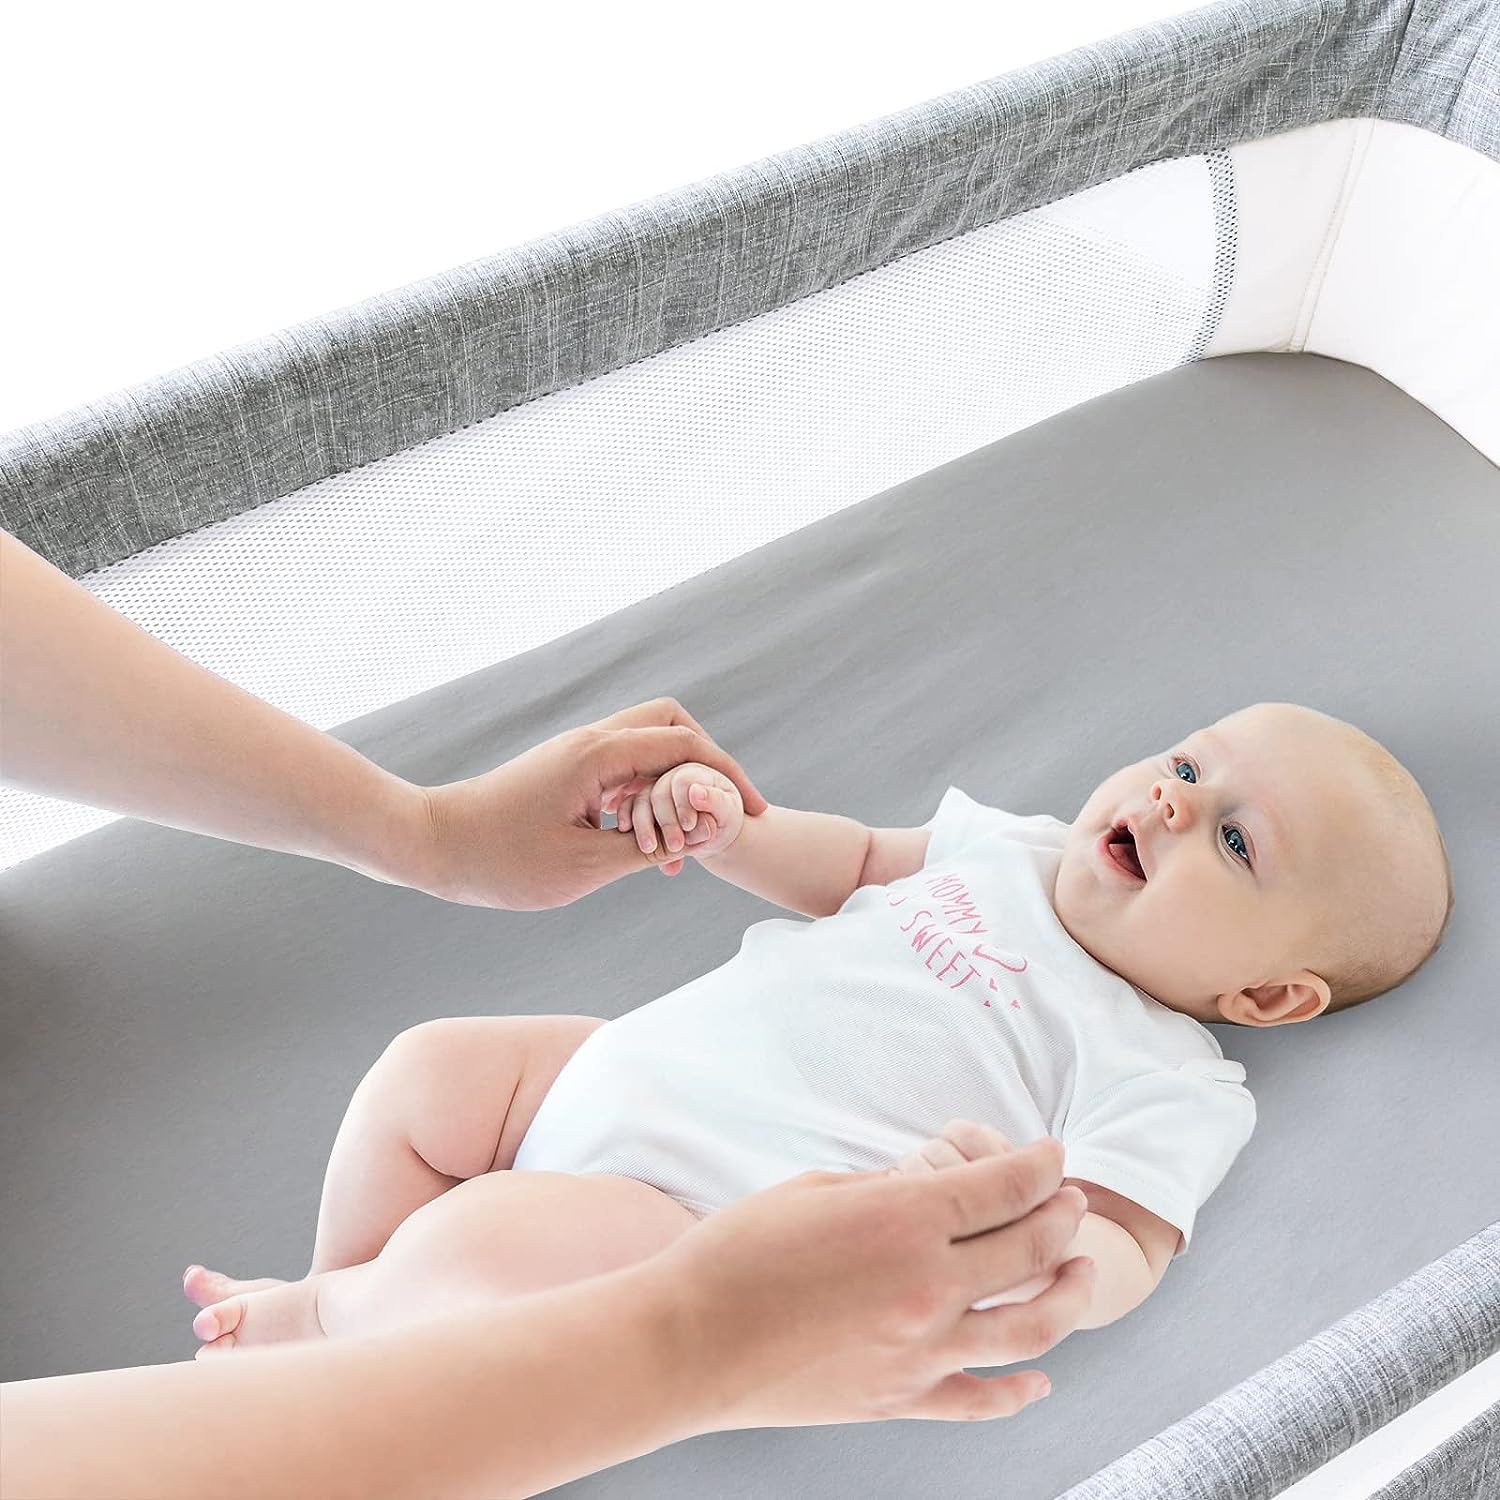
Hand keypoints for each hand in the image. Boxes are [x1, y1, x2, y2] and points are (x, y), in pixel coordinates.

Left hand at [410, 698, 766, 909]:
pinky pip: (622, 768)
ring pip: (647, 745)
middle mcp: (590, 742)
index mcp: (598, 756)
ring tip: (681, 843)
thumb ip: (650, 849)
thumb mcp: (584, 868)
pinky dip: (646, 796)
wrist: (432, 845)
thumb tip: (702, 836)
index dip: (729, 777)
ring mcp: (576, 754)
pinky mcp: (565, 771)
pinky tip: (645, 843)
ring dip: (673, 784)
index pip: (687, 746)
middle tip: (722, 812)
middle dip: (707, 763)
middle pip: (672, 723)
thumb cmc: (501, 861)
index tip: (755, 814)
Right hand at [644, 1136, 1094, 1429]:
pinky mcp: (900, 1398)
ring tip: (1082, 1274)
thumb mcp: (814, 1189)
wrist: (689, 1341)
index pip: (1004, 1187)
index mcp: (904, 1219)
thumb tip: (926, 1188)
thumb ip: (885, 1188)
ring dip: (1068, 1296)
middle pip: (1030, 1249)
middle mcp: (927, 1285)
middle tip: (1072, 1202)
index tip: (1053, 1154)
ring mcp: (920, 1350)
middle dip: (1062, 1217)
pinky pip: (980, 1399)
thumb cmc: (736, 1254)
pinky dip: (1020, 1391)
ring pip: (1030, 1327)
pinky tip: (1040, 1379)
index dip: (1041, 1165)